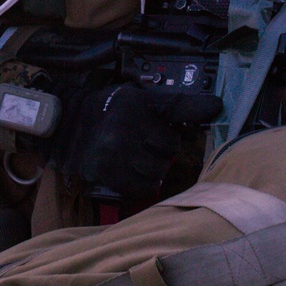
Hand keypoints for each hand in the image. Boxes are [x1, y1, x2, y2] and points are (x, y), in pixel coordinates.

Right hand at [52, 83, 222, 201]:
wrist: (68, 125)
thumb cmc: (111, 110)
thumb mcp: (141, 97)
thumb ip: (177, 104)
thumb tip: (217, 106)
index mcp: (137, 105)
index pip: (174, 119)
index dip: (183, 126)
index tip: (198, 119)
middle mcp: (126, 128)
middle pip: (169, 152)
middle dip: (165, 152)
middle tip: (151, 147)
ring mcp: (114, 152)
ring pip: (156, 173)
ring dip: (155, 171)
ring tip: (143, 161)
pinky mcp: (104, 172)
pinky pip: (137, 188)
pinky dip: (141, 185)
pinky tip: (135, 174)